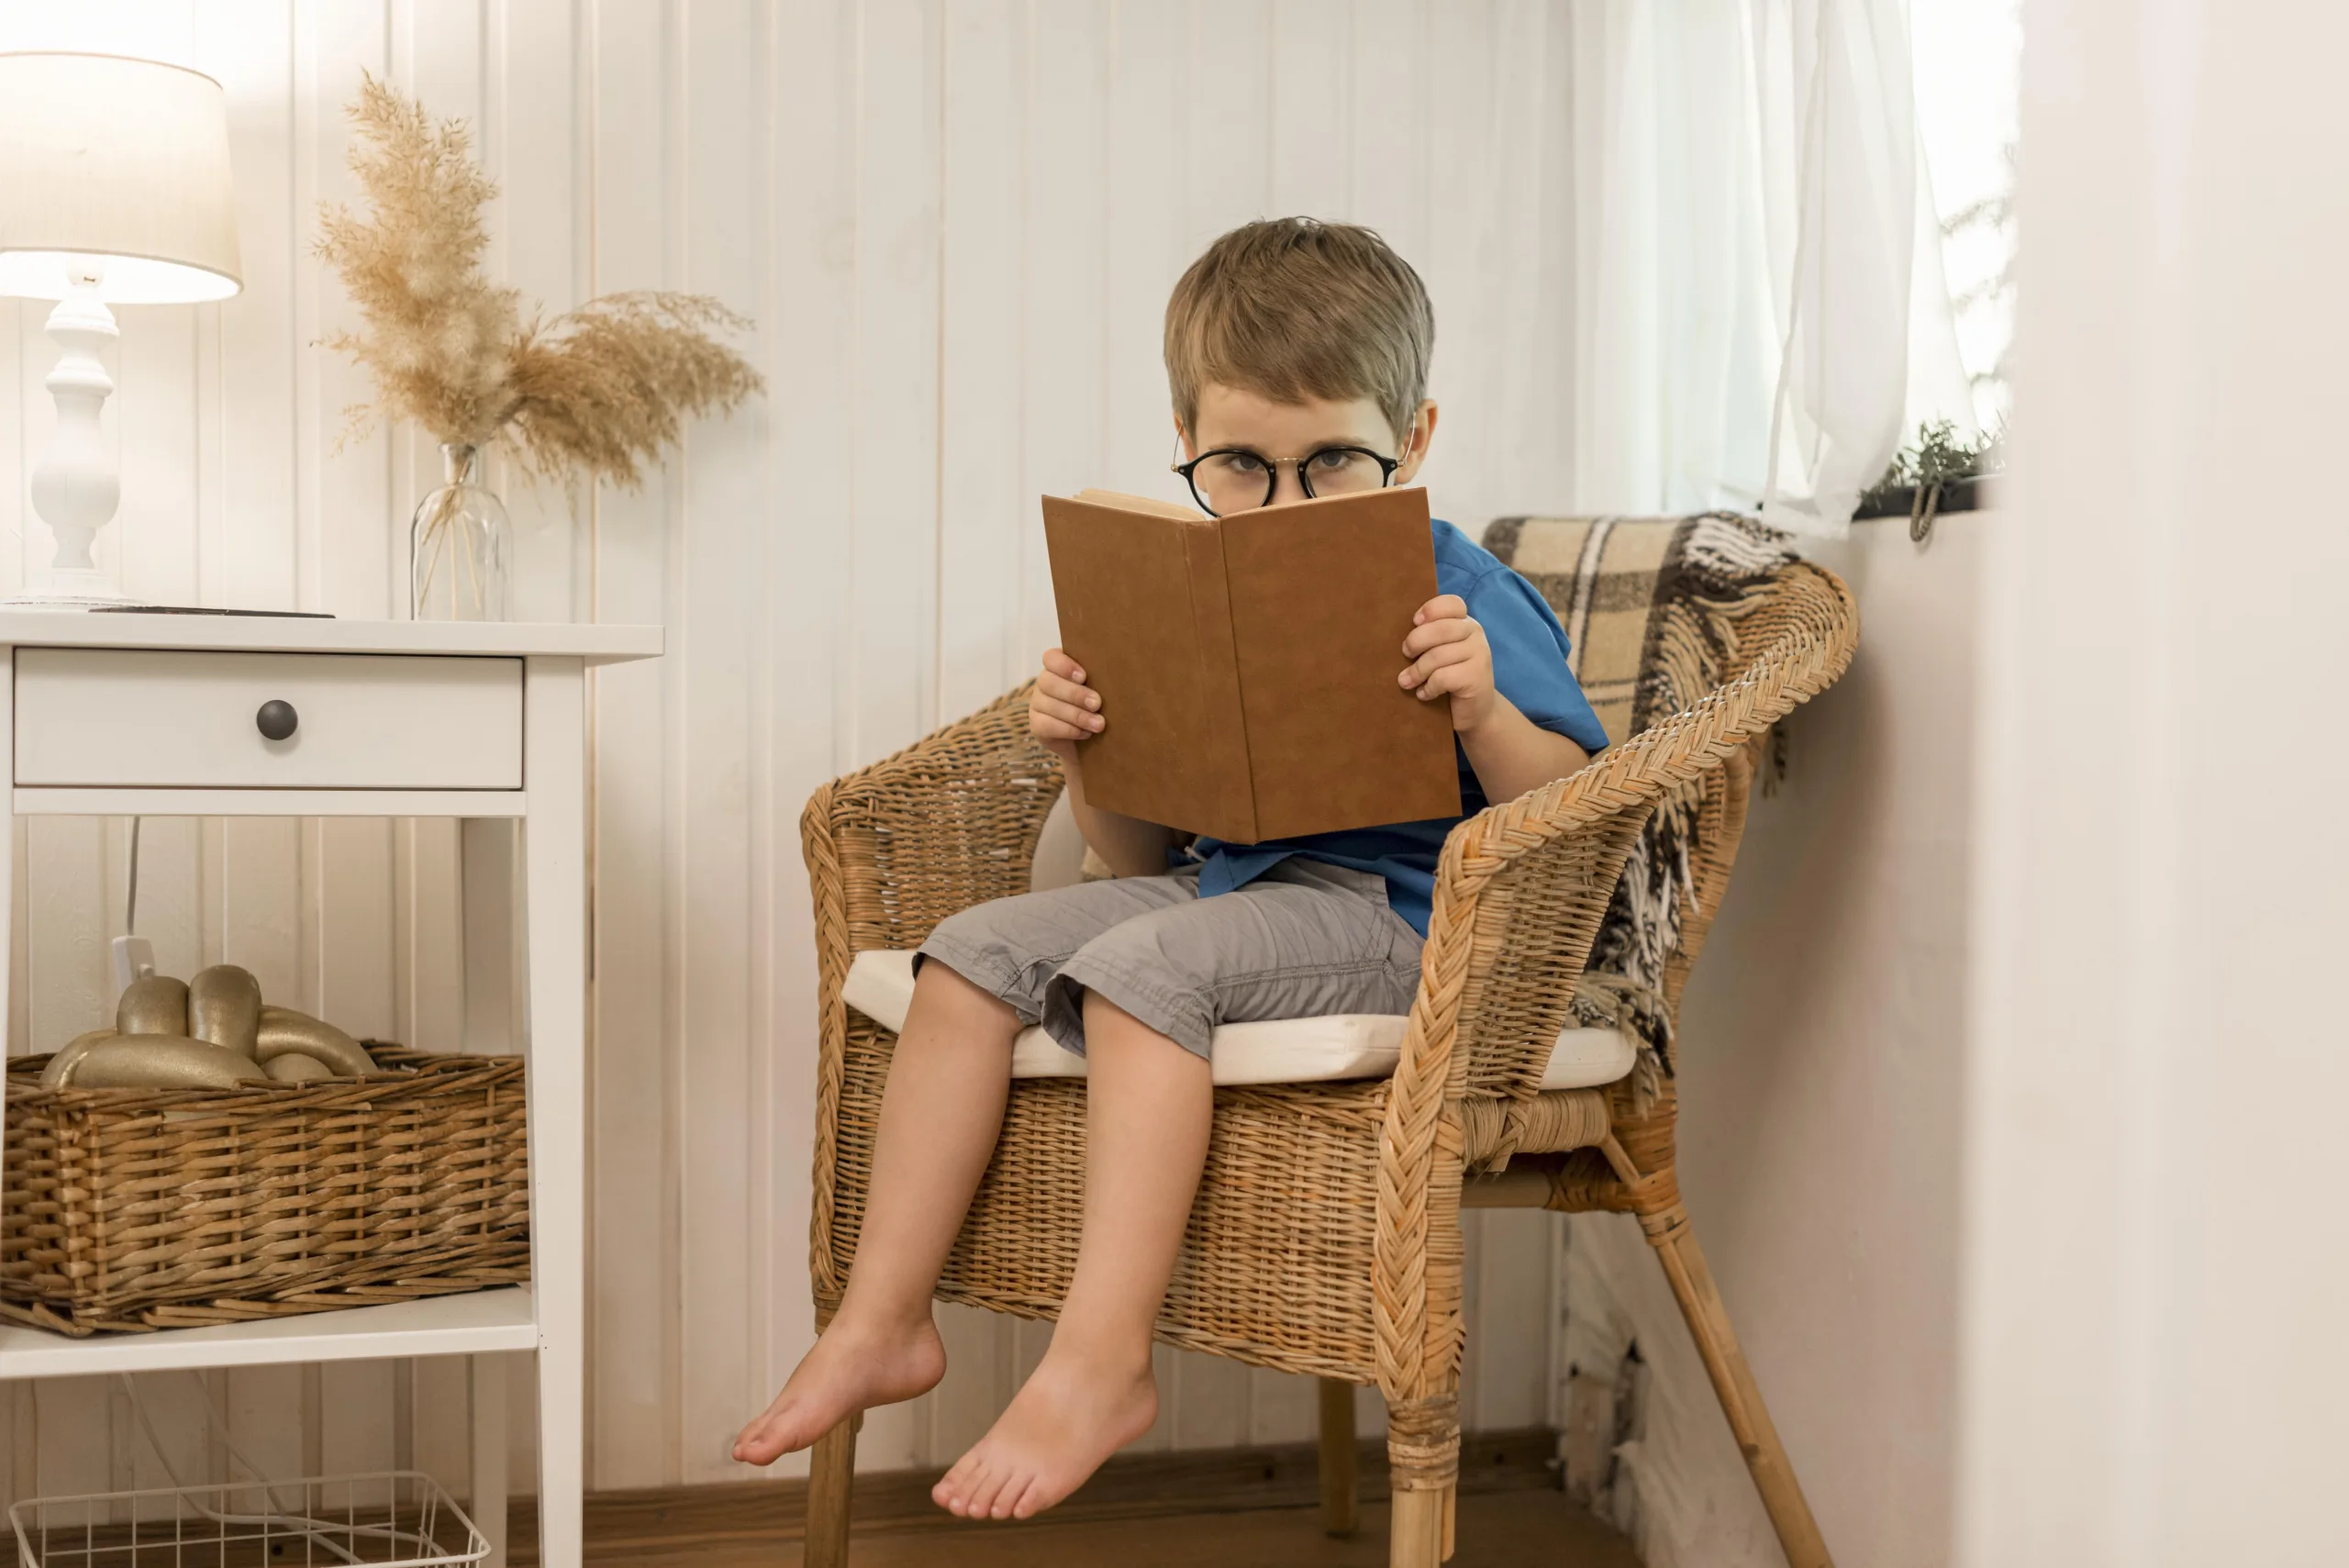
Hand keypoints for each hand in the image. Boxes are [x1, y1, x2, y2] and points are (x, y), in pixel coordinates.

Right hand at [1030, 648, 1104, 755]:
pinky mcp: (1037, 725)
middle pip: (1049, 682)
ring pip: (1050, 705)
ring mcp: (1038, 704)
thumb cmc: (1100, 706)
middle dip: (1075, 694)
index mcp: (1059, 667)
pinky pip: (1047, 725)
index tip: (1083, 676)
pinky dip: (1069, 730)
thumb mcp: (1102, 688)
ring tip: (1099, 724)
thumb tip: (1120, 673)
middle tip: (1097, 703)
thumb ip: (1103, 678)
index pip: (1051, 658)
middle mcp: (1044, 682)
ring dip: (1077, 715)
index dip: (1064, 666)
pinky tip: (1085, 733)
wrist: (1091, 740)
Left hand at [1399, 594, 1497, 733]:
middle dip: (1416, 641)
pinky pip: (1442, 677)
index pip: (1451, 604)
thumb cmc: (1451, 679)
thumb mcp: (1441, 652)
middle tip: (1405, 654)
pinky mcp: (1477, 677)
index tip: (1414, 622)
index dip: (1430, 610)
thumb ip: (1430, 637)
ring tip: (1406, 682)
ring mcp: (1480, 654)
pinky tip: (1424, 694)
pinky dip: (1428, 688)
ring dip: (1416, 671)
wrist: (1477, 712)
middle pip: (1440, 629)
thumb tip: (1393, 629)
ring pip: (1437, 656)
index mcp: (1465, 622)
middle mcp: (1476, 634)